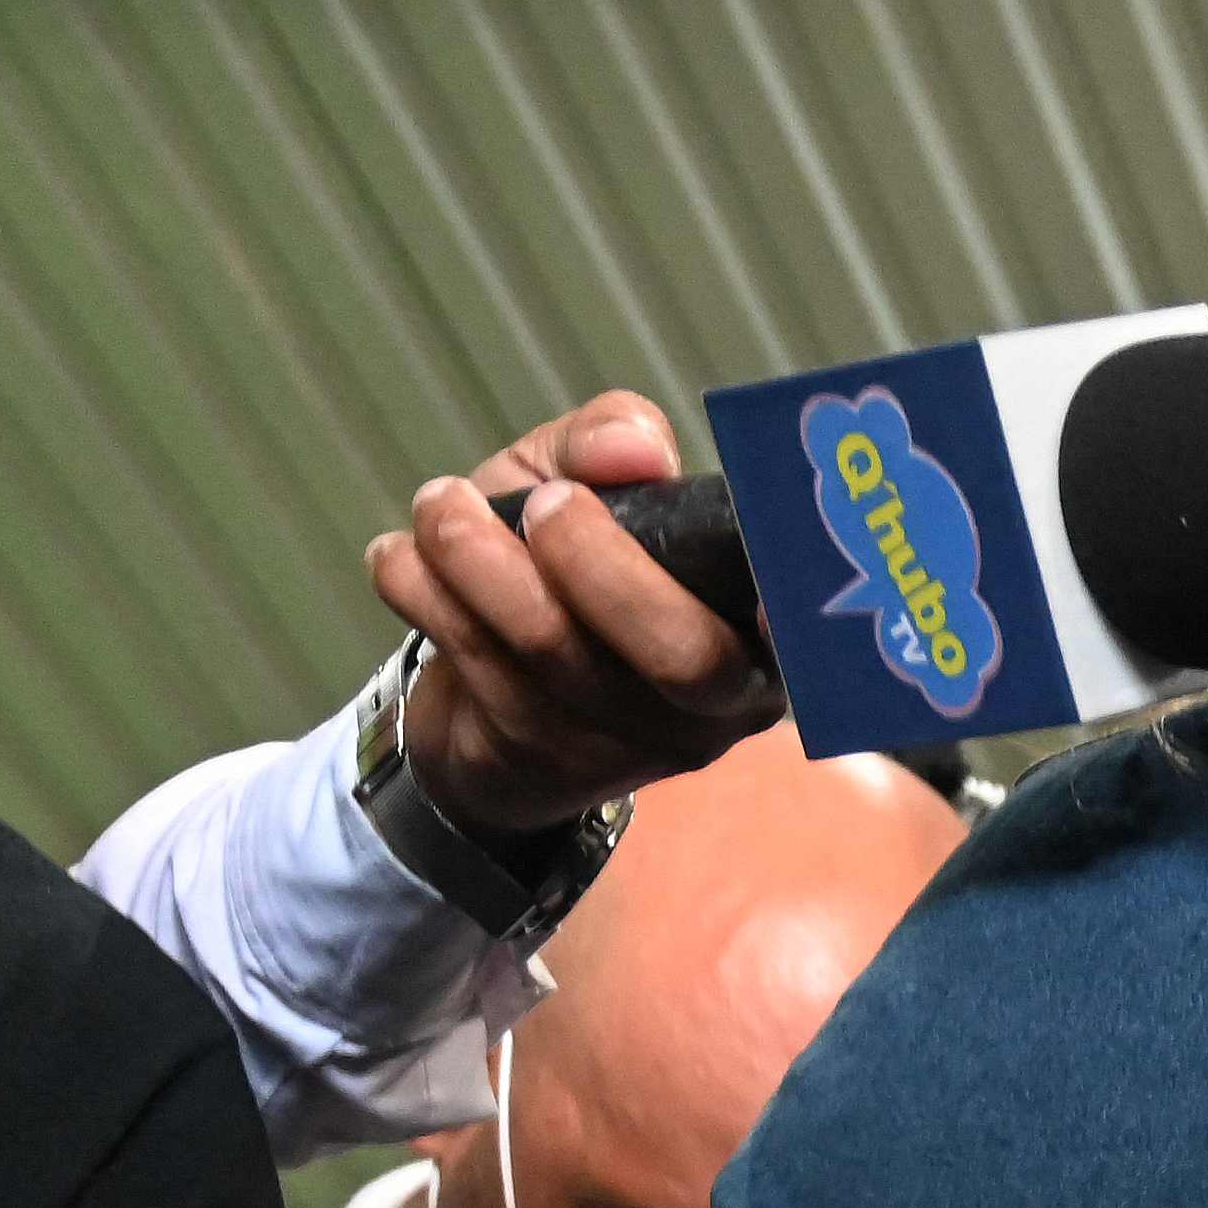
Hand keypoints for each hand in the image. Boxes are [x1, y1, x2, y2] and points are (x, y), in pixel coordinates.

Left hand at [371, 391, 782, 842]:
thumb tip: (635, 448)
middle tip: (541, 504)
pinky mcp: (546, 766)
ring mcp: (630, 748)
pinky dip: (426, 594)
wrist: (473, 704)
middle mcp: (714, 707)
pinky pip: (486, 672)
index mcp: (759, 635)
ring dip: (479, 560)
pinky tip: (402, 558)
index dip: (793, 616)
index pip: (805, 638)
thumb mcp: (583, 484)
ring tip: (439, 505)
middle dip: (597, 563)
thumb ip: (611, 441)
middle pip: (683, 655)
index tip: (762, 589)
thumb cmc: (553, 573)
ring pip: (563, 655)